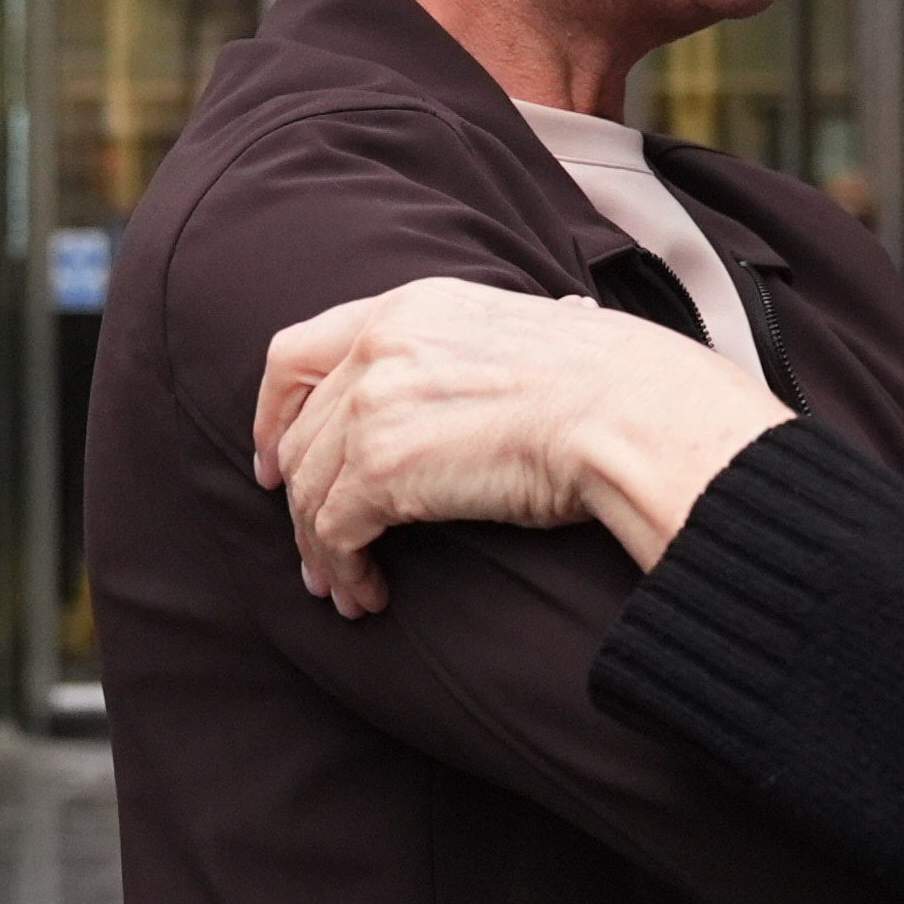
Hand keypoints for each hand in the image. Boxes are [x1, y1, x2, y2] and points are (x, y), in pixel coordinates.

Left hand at [254, 279, 780, 615]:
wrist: (629, 415)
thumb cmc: (611, 384)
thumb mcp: (523, 332)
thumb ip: (476, 350)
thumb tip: (505, 360)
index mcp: (408, 308)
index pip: (299, 353)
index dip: (274, 414)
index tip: (274, 460)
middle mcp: (379, 347)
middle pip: (302, 434)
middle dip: (298, 498)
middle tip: (315, 551)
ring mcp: (373, 406)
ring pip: (308, 490)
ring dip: (320, 549)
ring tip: (343, 589)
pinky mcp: (380, 470)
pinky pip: (333, 533)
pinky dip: (343, 571)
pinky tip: (368, 596)